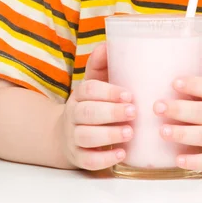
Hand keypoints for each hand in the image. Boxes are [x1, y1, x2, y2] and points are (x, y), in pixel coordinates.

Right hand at [57, 43, 135, 170]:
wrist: (68, 132)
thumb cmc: (94, 102)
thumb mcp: (96, 81)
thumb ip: (102, 63)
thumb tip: (109, 42)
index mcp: (80, 93)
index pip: (89, 89)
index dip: (108, 91)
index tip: (129, 94)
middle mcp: (74, 114)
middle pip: (88, 113)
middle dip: (111, 113)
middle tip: (133, 112)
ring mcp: (73, 136)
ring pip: (86, 136)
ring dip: (109, 135)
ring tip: (130, 133)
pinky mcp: (77, 157)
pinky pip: (87, 160)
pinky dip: (104, 159)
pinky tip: (121, 154)